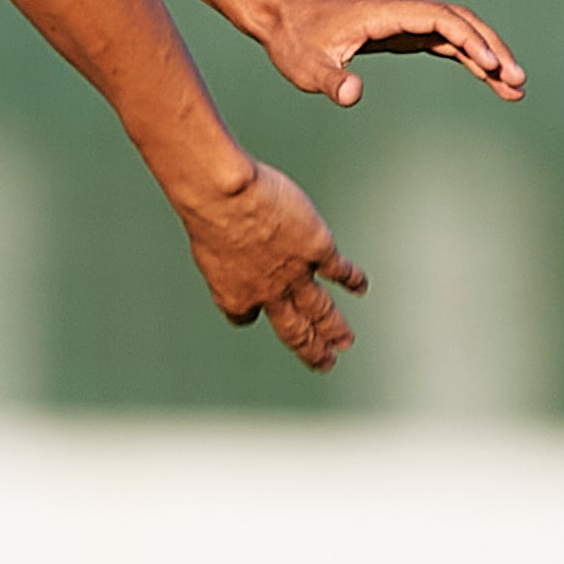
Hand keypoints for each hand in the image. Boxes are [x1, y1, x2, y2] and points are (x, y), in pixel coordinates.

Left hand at [177, 161, 365, 370]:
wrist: (224, 198)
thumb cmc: (205, 210)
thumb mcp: (203, 239)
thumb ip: (218, 249)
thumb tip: (216, 236)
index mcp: (232, 293)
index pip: (244, 315)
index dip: (250, 314)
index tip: (254, 314)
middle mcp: (266, 292)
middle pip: (292, 330)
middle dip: (310, 348)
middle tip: (324, 364)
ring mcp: (294, 273)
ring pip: (320, 311)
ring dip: (334, 329)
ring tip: (345, 343)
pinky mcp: (316, 249)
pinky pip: (339, 271)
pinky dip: (351, 280)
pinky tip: (361, 288)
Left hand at [251, 0, 526, 105]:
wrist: (280, 12)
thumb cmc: (292, 39)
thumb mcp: (305, 66)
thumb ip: (329, 81)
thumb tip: (352, 95)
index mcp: (387, 14)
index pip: (441, 19)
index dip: (469, 40)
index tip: (490, 65)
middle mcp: (402, 11)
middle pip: (461, 22)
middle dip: (492, 49)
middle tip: (518, 82)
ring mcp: (405, 20)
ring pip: (458, 32)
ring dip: (487, 56)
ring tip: (514, 89)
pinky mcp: (401, 32)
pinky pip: (445, 42)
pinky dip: (468, 58)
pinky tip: (487, 78)